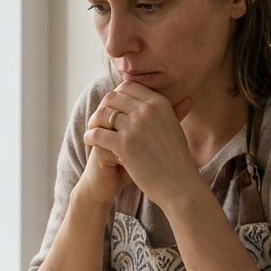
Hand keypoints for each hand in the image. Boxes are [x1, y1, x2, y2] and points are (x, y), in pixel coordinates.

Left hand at [83, 82, 198, 208]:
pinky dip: (90, 136)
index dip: (117, 95)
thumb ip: (170, 110)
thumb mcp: (175, 127)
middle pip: (113, 98)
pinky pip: (97, 133)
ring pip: (103, 114)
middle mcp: (147, 110)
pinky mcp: (123, 145)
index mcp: (159, 103)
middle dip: (104, 107)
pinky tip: (89, 140)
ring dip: (94, 121)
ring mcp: (134, 127)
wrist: (179, 184)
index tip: (112, 106)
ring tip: (92, 128)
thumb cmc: (177, 159)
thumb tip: (180, 98)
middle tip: (99, 118)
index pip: (128, 87)